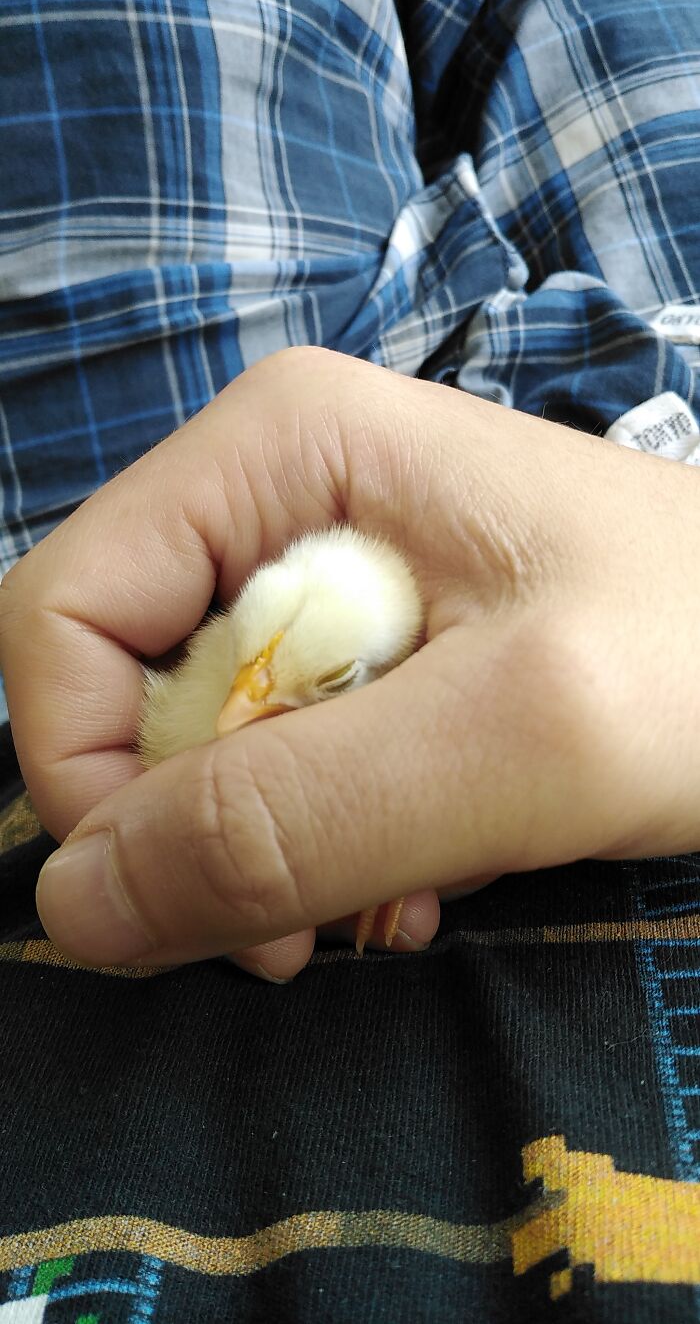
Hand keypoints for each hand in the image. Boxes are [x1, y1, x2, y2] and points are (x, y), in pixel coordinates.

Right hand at [2, 347, 697, 975]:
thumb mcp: (513, 738)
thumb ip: (293, 815)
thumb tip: (74, 904)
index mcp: (276, 449)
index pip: (61, 617)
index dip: (88, 775)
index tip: (195, 898)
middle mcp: (272, 494)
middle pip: (122, 689)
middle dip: (197, 828)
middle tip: (313, 922)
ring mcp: (316, 568)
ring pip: (194, 745)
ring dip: (269, 852)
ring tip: (393, 898)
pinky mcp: (361, 644)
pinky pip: (272, 761)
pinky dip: (322, 844)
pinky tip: (416, 874)